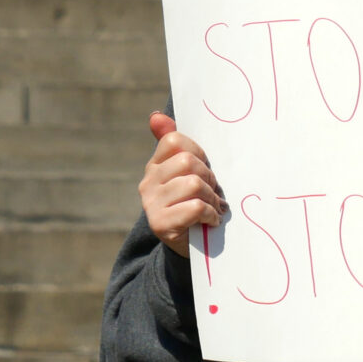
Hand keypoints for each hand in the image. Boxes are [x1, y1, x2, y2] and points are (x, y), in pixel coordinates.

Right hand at [139, 112, 226, 256]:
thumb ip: (177, 146)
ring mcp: (151, 204)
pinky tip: (211, 221)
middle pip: (188, 162)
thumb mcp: (189, 173)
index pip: (175, 141)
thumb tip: (155, 115)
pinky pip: (194, 207)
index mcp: (155, 165)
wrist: (189, 246)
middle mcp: (148, 182)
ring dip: (212, 198)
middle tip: (214, 193)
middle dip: (210, 178)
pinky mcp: (160, 224)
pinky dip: (210, 214)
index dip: (199, 153)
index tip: (206, 169)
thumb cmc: (194, 203)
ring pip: (194, 184)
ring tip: (214, 208)